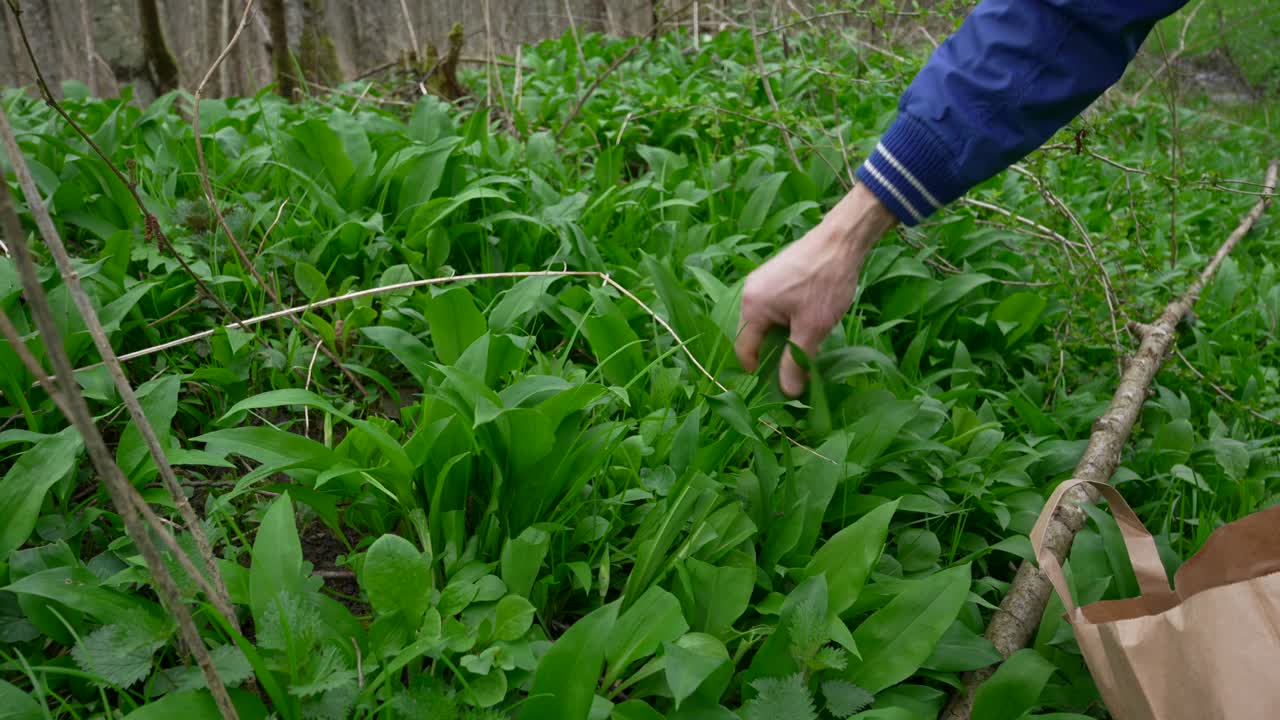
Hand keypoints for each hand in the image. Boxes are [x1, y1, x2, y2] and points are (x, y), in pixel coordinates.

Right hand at [735, 183, 897, 396]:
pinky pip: (772, 307)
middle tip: (797, 366)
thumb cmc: (825, 283)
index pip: (744, 351)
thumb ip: (796, 361)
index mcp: (751, 307)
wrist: (841, 239)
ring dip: (782, 336)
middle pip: (753, 336)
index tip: (779, 384)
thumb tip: (788, 392)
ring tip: (806, 343)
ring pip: (765, 322)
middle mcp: (749, 293)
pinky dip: (786, 320)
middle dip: (773, 353)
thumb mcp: (812, 328)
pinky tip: (807, 321)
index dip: (759, 371)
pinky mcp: (774, 275)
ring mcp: (760, 281)